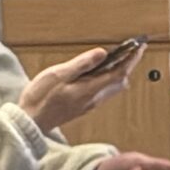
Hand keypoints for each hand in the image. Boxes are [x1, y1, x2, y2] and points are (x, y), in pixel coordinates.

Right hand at [22, 45, 140, 132]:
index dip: (132, 59)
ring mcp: (88, 104)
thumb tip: (102, 53)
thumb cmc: (40, 99)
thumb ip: (82, 64)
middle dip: (129, 65)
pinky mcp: (82, 106)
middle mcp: (93, 99)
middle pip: (120, 82)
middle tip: (132, 50)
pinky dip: (107, 78)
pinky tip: (100, 71)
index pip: (119, 73)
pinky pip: (102, 91)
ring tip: (119, 57)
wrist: (30, 122)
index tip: (139, 47)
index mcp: (89, 90)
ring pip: (112, 87)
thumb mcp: (59, 75)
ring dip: (119, 72)